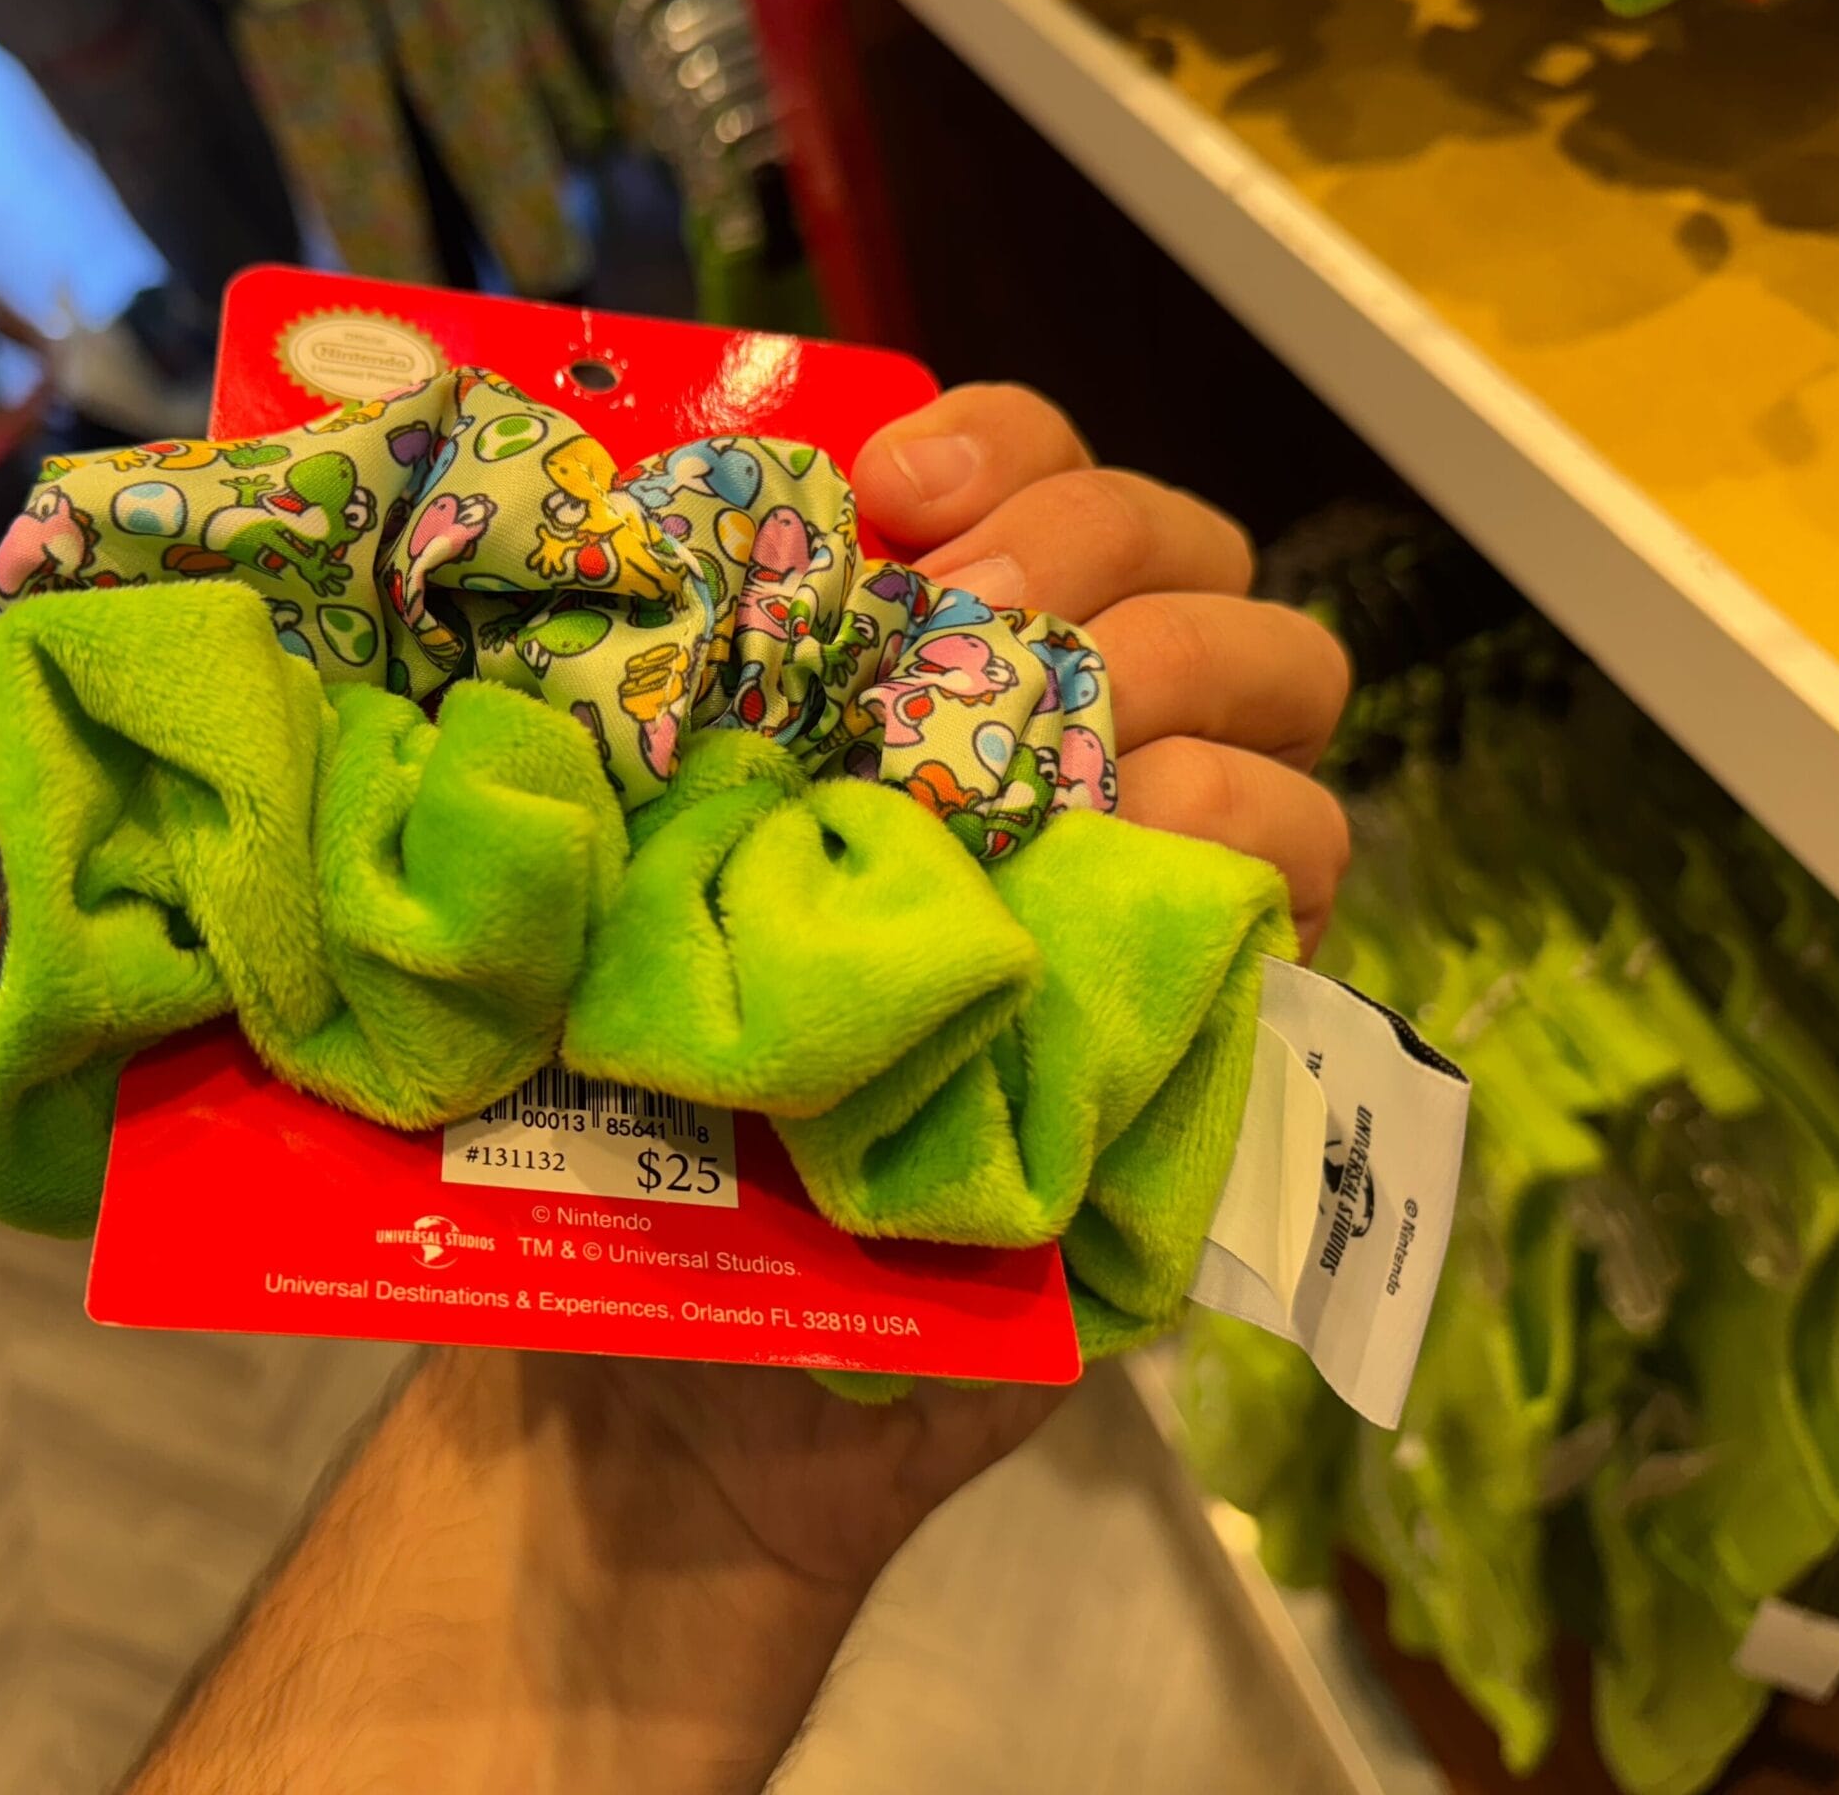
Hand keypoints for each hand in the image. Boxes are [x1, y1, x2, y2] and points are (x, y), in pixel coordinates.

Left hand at [547, 386, 1352, 1594]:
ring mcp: (1155, 884)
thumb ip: (610, 768)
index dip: (996, 440)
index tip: (884, 483)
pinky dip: (1245, 849)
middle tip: (965, 614)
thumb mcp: (587, 917)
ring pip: (1283, 687)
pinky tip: (1123, 872)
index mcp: (912, 696)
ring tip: (1039, 763)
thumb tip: (534, 582)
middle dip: (1097, 539)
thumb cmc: (614, 1135)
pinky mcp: (1215, 1023)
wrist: (682, 1399)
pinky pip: (1304, 887)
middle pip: (1183, 553)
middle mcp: (1054, 761)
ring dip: (1184, 676)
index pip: (1022, 478)